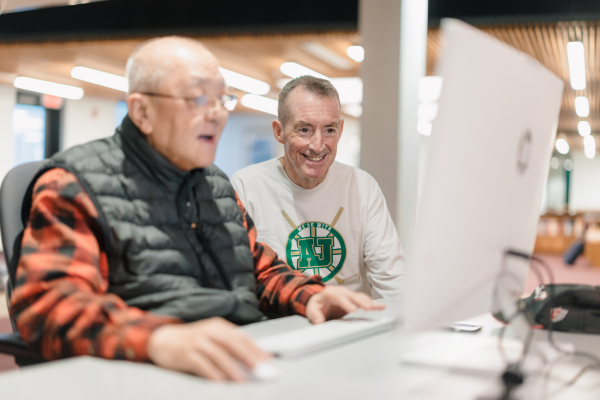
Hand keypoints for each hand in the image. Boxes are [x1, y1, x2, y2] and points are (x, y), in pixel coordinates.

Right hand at [147, 317, 269, 380]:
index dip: (256, 349)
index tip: (268, 361)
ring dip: (232, 368)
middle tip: (261, 369)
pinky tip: (220, 382)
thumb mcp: (211, 338)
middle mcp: (209, 331)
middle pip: (233, 343)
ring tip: (242, 380)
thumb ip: (228, 347)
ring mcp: (197, 341)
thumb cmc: (192, 342)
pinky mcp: (186, 353)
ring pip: (219, 354)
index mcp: (219, 326)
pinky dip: (212, 373)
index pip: (242, 337)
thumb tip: (252, 363)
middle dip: (249, 357)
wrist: (162, 340)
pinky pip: (202, 364)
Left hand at [305, 286, 385, 323]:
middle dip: (361, 302)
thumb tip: (319, 322)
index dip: (346, 303)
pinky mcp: (354, 299)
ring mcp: (348, 295)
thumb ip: (315, 316)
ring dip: (370, 302)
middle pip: (353, 296)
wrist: (319, 300)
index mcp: (330, 293)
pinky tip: (380, 307)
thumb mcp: (312, 310)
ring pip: (360, 297)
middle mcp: (341, 291)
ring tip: (379, 307)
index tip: (353, 310)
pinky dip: (372, 303)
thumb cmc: (316, 305)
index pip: (339, 297)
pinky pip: (364, 300)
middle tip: (369, 308)